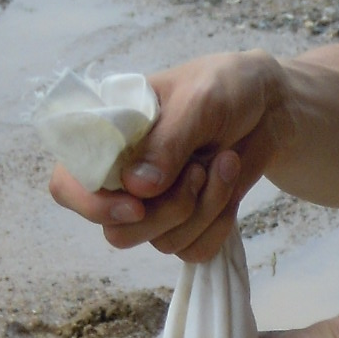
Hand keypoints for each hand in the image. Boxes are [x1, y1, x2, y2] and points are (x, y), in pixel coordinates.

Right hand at [49, 51, 283, 262]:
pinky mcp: (187, 222)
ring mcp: (154, 204)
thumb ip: (167, 141)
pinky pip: (194, 250)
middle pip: (118, 232)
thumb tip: (137, 188)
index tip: (137, 205)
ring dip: (203, 209)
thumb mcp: (199, 100)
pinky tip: (230, 182)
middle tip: (200, 170)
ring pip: (161, 242)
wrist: (270, 106)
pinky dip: (220, 223)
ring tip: (224, 161)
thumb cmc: (226, 87)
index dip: (93, 205)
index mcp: (106, 137)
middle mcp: (122, 177)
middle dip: (168, 211)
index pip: (67, 185)